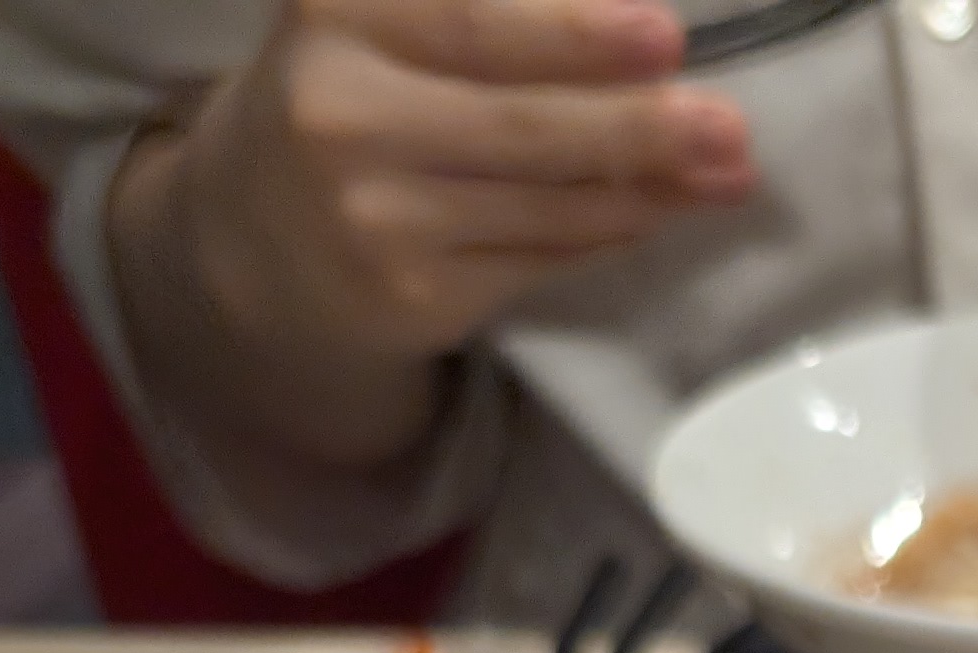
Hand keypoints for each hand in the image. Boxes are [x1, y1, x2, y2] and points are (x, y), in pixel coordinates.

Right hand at [110, 0, 753, 475]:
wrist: (249, 239)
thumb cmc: (340, 99)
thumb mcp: (371, 21)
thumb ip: (469, 9)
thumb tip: (626, 26)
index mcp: (336, 15)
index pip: (475, 24)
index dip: (575, 33)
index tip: (666, 34)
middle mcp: (343, 117)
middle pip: (522, 125)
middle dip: (638, 126)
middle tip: (729, 124)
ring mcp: (376, 220)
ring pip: (542, 204)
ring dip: (648, 189)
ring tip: (727, 169)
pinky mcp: (411, 299)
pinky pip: (536, 261)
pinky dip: (606, 233)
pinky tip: (659, 211)